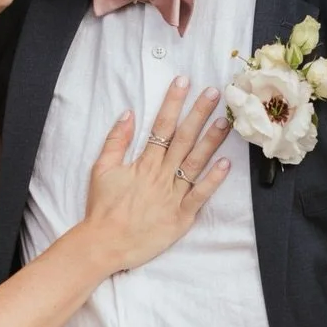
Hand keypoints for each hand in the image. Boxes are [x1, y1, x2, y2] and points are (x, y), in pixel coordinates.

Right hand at [83, 77, 230, 272]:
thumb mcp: (101, 170)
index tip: (184, 82)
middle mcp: (161, 175)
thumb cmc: (102, 208)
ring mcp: (173, 196)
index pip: (162, 126)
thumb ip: (115, 141)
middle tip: (214, 93)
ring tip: (225, 121)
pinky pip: (200, 196)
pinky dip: (213, 181)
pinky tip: (226, 164)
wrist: (104, 244)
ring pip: (196, 163)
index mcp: (144, 163)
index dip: (174, 102)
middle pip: (184, 139)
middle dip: (199, 113)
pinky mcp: (180, 217)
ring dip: (211, 140)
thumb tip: (127, 114)